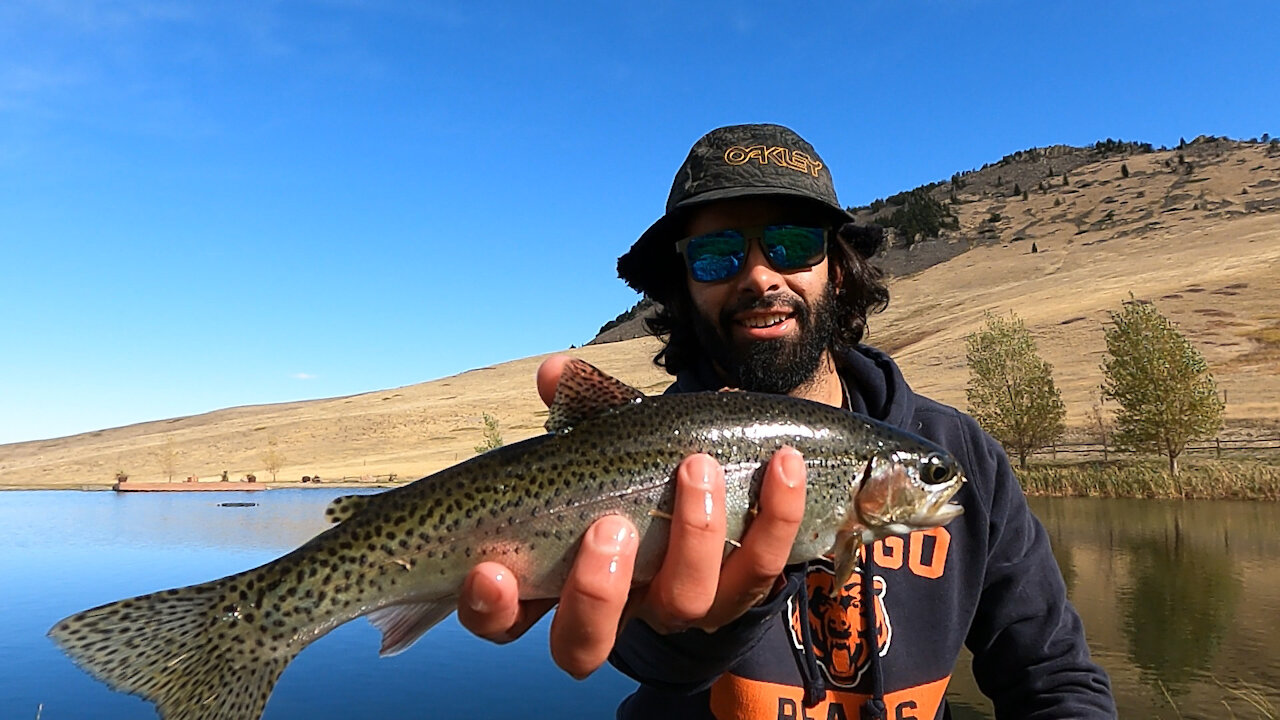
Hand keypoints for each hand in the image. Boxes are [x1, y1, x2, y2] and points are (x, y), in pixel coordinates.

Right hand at [456, 355, 806, 677]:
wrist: (722, 499)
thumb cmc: (638, 473)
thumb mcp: (603, 443)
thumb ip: (579, 411)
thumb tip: (555, 371)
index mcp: (555, 583)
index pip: (504, 618)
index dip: (490, 606)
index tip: (490, 568)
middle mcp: (614, 611)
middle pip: (587, 640)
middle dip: (598, 589)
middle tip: (611, 526)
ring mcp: (676, 606)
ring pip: (680, 605)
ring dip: (691, 538)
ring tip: (696, 468)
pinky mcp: (739, 590)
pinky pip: (758, 572)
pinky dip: (775, 518)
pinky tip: (783, 464)